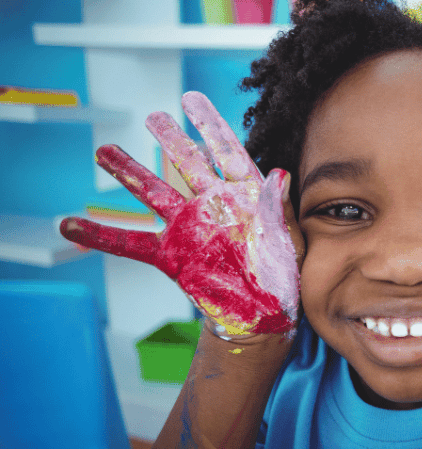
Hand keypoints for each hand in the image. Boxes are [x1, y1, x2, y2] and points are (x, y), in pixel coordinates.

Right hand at [60, 92, 303, 337]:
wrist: (264, 314)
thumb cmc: (283, 276)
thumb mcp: (288, 241)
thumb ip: (280, 209)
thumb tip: (281, 173)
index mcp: (246, 196)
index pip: (226, 152)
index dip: (209, 124)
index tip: (190, 98)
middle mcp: (213, 205)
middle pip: (187, 163)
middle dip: (170, 139)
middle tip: (153, 117)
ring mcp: (189, 228)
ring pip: (154, 193)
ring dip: (129, 172)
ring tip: (103, 151)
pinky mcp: (171, 255)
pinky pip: (131, 243)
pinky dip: (101, 235)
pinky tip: (70, 225)